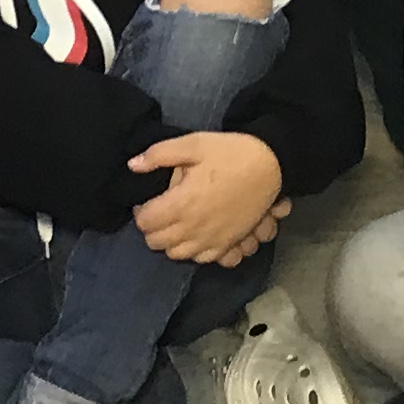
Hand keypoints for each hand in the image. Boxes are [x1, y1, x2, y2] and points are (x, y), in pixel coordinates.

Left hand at [131, 132, 285, 262]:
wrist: (272, 165)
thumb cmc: (231, 153)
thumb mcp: (194, 143)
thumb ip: (159, 155)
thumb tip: (132, 166)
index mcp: (182, 204)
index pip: (145, 222)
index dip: (140, 211)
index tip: (147, 200)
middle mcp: (194, 228)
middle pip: (156, 242)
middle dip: (153, 227)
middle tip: (160, 210)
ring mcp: (212, 240)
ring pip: (177, 255)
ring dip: (171, 241)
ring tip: (177, 222)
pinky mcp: (228, 244)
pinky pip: (202, 259)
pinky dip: (194, 251)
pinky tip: (197, 234)